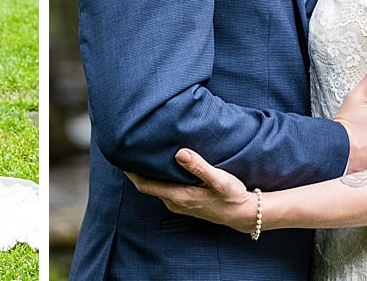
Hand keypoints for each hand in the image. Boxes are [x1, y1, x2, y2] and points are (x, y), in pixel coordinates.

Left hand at [127, 148, 253, 232]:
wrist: (244, 214)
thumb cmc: (232, 196)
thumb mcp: (219, 180)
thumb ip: (199, 167)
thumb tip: (179, 153)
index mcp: (178, 196)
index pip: (145, 185)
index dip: (131, 172)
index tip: (122, 156)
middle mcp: (175, 202)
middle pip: (147, 186)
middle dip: (137, 170)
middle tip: (130, 151)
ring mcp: (179, 204)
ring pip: (156, 188)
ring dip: (149, 174)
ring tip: (144, 156)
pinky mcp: (186, 203)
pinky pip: (165, 190)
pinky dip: (159, 179)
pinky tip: (163, 168)